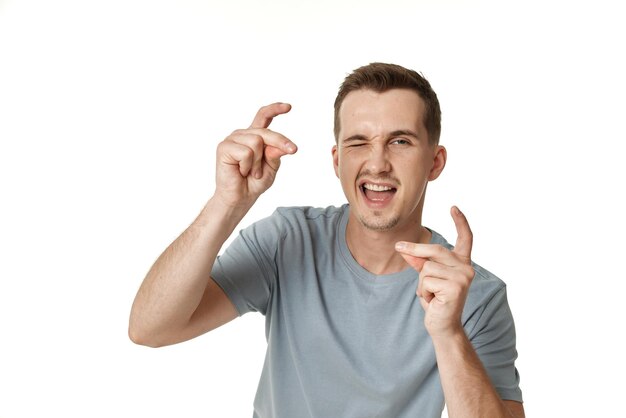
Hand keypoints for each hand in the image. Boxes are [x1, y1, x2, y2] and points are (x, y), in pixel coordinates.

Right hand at [214, 103, 297, 207]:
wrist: (240, 198)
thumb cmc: (254, 183)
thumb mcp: (271, 167)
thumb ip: (275, 154)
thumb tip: (280, 145)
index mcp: (254, 136)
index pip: (263, 117)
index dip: (274, 109)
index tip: (289, 107)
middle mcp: (242, 134)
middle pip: (265, 131)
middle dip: (280, 142)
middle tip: (293, 151)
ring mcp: (232, 139)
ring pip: (256, 141)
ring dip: (258, 162)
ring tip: (250, 172)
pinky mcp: (224, 147)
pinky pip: (246, 152)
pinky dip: (248, 166)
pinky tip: (241, 171)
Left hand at [395, 206, 474, 337]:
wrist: (442, 326)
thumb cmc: (435, 301)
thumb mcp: (426, 277)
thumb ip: (419, 262)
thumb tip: (403, 248)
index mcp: (462, 263)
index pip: (466, 239)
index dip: (461, 222)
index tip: (453, 207)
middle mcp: (466, 268)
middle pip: (435, 250)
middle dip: (414, 250)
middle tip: (398, 247)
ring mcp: (463, 278)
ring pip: (426, 268)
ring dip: (420, 282)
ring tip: (430, 294)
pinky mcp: (455, 288)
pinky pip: (426, 280)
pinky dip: (423, 291)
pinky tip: (432, 301)